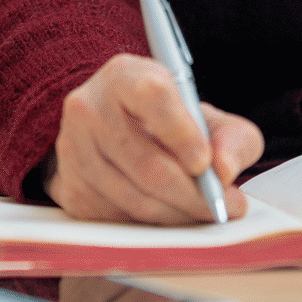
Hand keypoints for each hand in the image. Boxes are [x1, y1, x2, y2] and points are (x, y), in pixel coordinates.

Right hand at [44, 53, 263, 224]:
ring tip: (202, 212)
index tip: (205, 163)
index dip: (182, 133)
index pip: (153, 97)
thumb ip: (233, 139)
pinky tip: (169, 214)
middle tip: (222, 207)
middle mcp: (90, 107)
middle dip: (193, 194)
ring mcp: (73, 148)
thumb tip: (224, 171)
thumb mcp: (211, 120)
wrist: (121, 134)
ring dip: (177, 215)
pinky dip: (152, 225)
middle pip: (146, 162)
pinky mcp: (69, 186)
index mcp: (125, 76)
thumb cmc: (173, 125)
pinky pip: (118, 218)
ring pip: (134, 198)